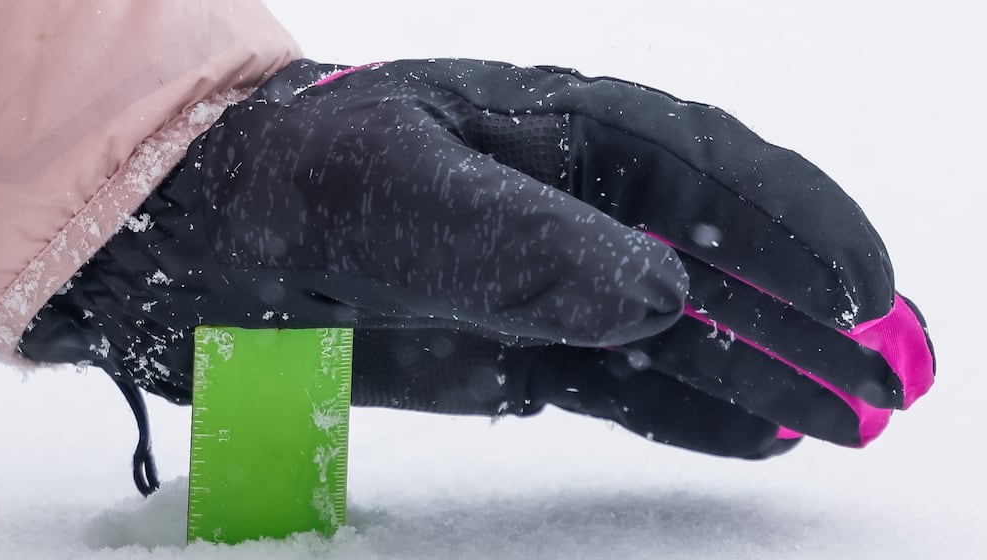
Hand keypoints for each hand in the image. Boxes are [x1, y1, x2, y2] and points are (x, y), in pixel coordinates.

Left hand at [327, 59, 934, 450]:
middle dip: (807, 319)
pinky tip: (753, 433)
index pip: (715, 170)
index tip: (863, 289)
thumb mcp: (407, 190)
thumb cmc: (302, 175)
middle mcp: (579, 206)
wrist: (213, 231)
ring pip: (682, 332)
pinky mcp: (519, 351)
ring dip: (764, 376)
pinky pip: (621, 384)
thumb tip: (655, 296)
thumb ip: (526, 242)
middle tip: (887, 381)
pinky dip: (687, 411)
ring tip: (843, 420)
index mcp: (568, 130)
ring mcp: (553, 284)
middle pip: (722, 260)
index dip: (801, 225)